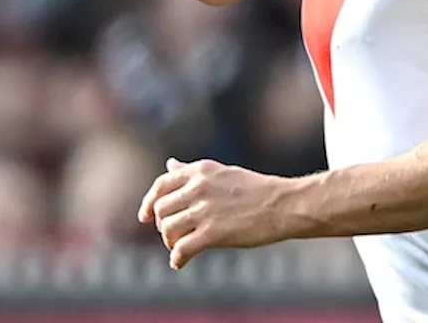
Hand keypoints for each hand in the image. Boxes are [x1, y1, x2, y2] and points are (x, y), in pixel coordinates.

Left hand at [139, 158, 290, 269]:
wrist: (283, 205)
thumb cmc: (256, 189)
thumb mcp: (221, 172)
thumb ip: (192, 171)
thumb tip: (170, 164)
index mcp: (200, 171)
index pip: (161, 185)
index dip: (148, 203)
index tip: (144, 217)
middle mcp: (198, 187)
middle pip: (161, 209)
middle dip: (162, 225)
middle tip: (173, 236)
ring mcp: (205, 210)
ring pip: (167, 229)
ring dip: (170, 243)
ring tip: (180, 248)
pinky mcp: (213, 232)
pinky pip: (181, 249)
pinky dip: (177, 259)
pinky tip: (181, 263)